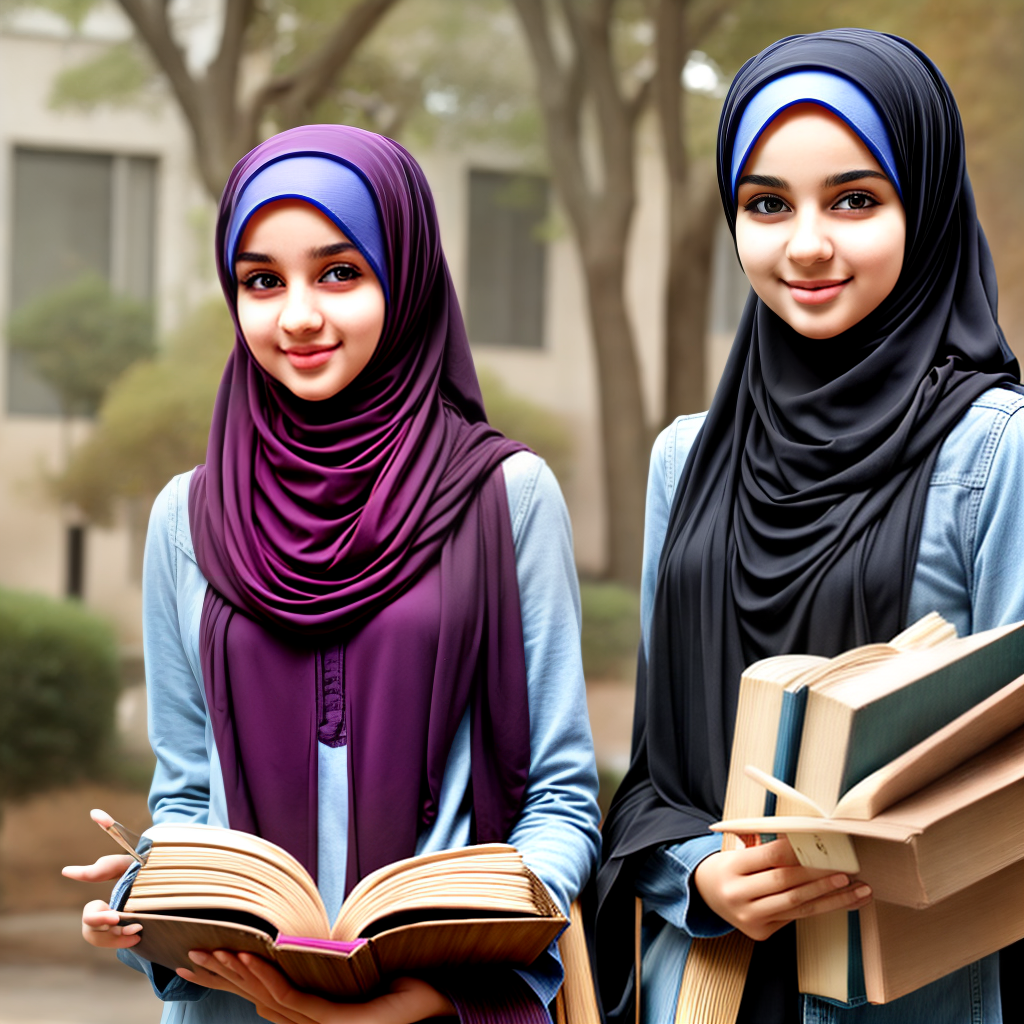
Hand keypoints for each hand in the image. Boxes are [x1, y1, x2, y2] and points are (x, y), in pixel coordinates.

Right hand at [62, 853, 141, 948]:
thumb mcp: (126, 864)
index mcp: (104, 904)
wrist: (174, 876)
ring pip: (106, 942)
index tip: (115, 916)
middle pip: (93, 934)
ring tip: (137, 932)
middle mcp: (108, 920)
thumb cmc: (144, 867)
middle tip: (126, 927)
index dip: (98, 918)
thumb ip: (102, 868)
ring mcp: (119, 930)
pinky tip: (138, 937)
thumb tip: (65, 871)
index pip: (90, 915)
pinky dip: (126, 942)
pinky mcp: (132, 936)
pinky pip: (121, 946)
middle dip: (107, 934)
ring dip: (118, 939)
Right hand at [179, 951, 454, 1022]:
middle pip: (254, 997)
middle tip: (187, 955)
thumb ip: (333, 956)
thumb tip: (313, 930)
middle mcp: (313, 1022)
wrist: (444, 999)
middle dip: (219, 977)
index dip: (230, 978)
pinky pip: (292, 998)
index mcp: (316, 1009)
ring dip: (236, 973)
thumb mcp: (362, 964)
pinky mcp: (338, 1022)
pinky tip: (247, 958)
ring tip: (210, 952)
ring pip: (266, 997)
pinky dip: (266, 977)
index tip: (201, 955)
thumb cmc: (408, 978)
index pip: (262, 993)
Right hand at [693, 836, 871, 941]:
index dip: (797, 851)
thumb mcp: (739, 850)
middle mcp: (737, 895)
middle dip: (819, 875)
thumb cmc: (730, 867)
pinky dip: (821, 908)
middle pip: (786, 883)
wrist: (707, 893)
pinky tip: (842, 902)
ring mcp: (749, 918)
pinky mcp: (760, 932)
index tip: (821, 844)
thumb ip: (768, 847)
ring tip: (854, 888)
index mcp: (731, 868)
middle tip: (846, 868)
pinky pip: (796, 918)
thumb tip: (807, 840)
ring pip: (797, 905)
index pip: (770, 857)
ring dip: (830, 896)